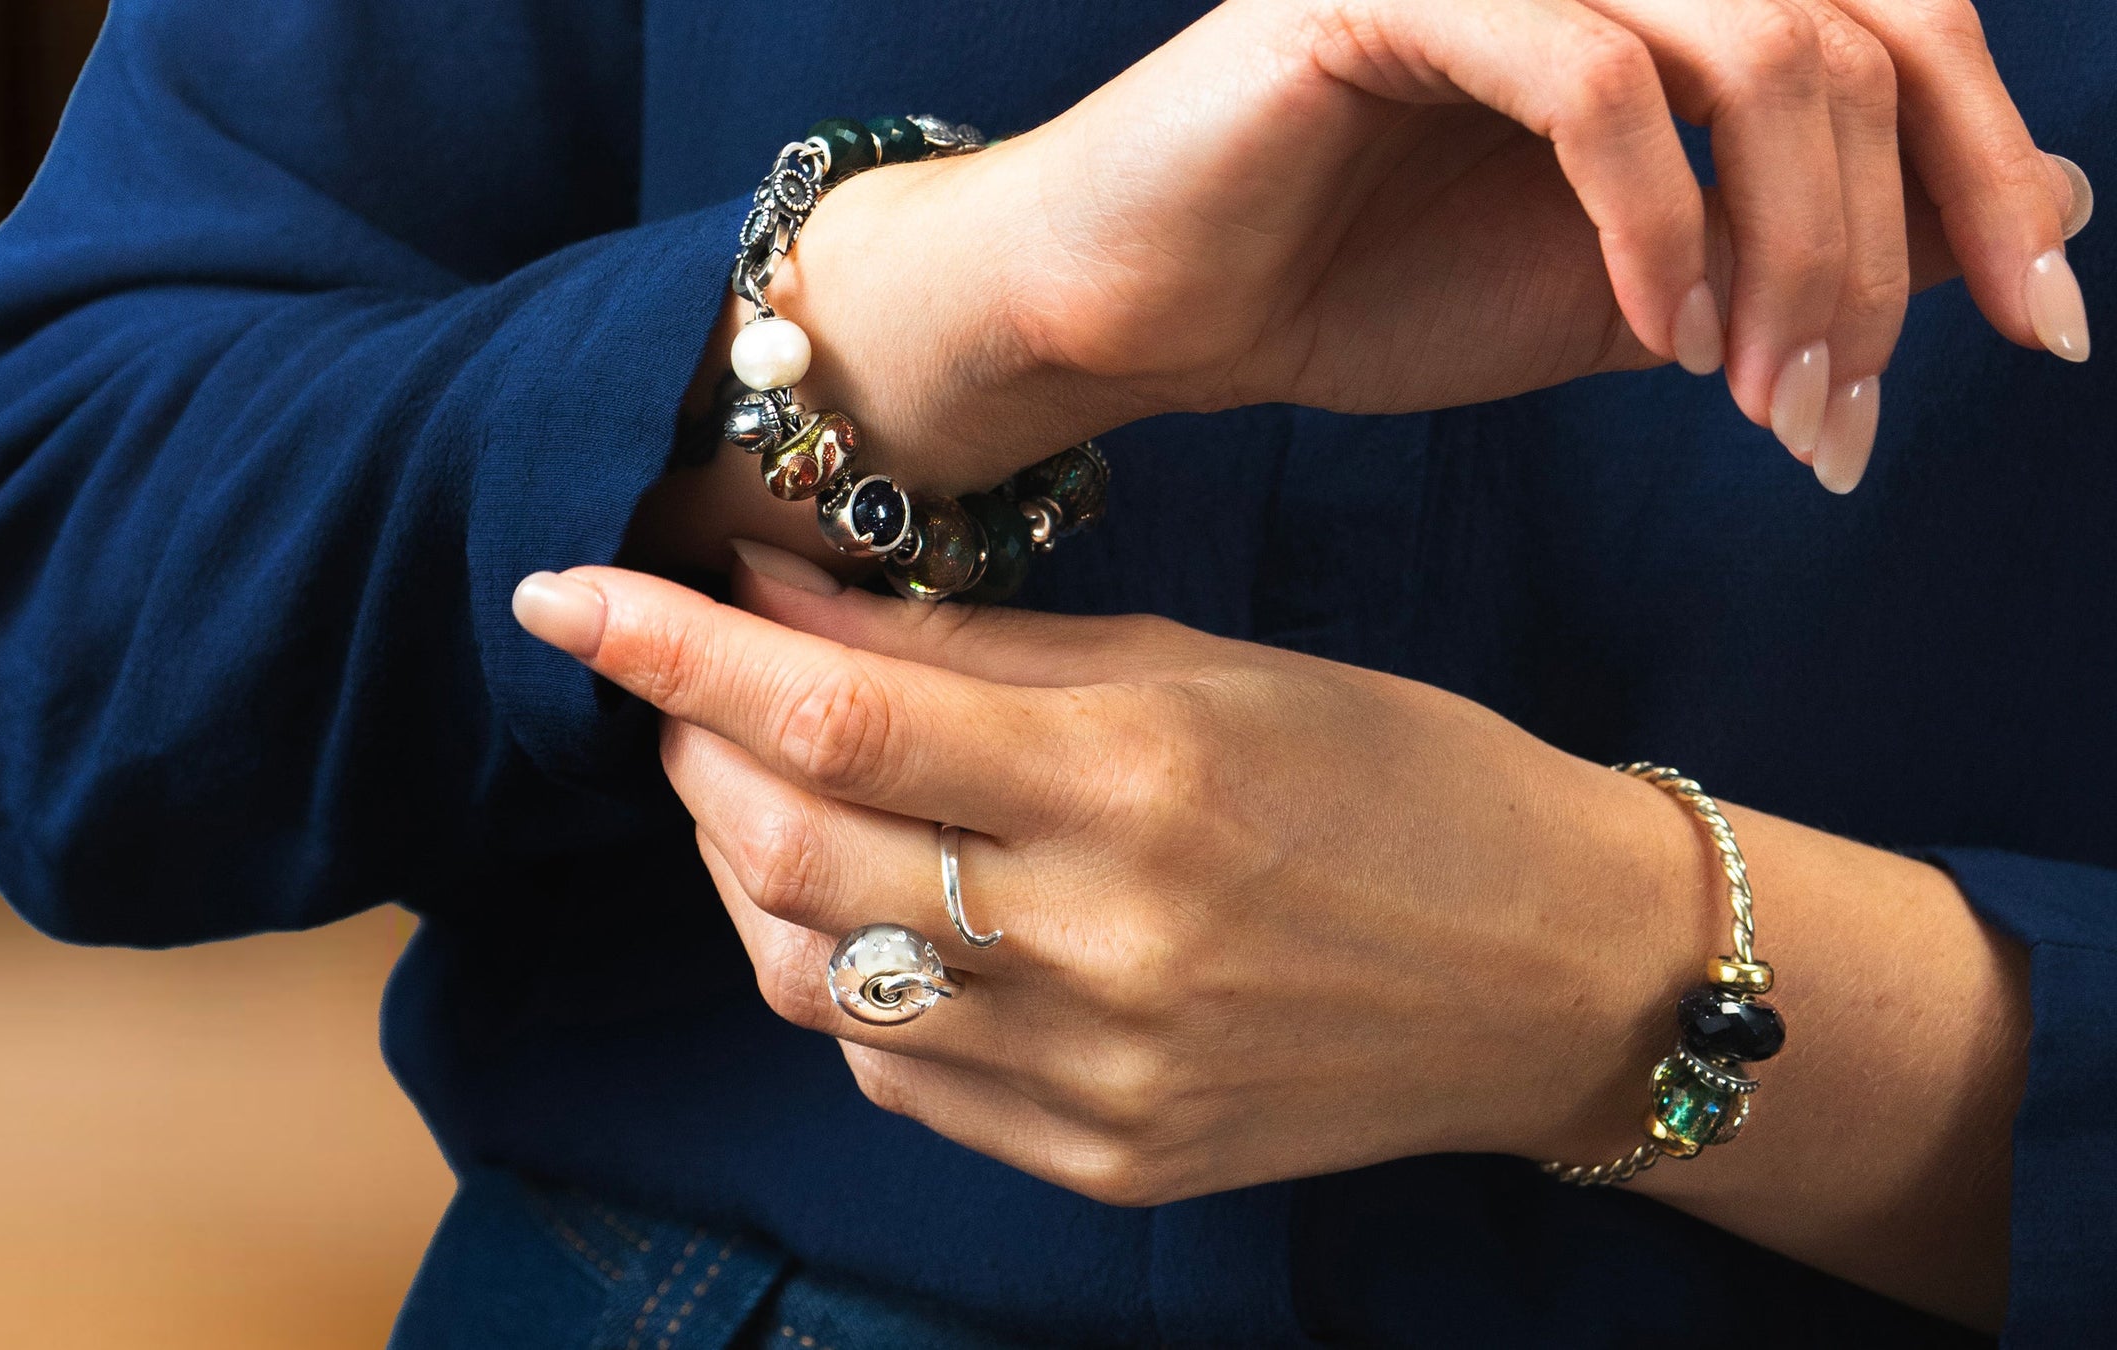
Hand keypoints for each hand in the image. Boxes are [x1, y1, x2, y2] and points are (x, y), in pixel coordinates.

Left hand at [510, 550, 1713, 1202]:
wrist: (1554, 977)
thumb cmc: (1398, 777)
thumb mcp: (1205, 667)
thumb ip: (981, 648)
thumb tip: (781, 603)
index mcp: (1141, 780)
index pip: (835, 713)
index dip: (671, 653)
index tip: (562, 594)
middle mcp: (1105, 942)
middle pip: (790, 852)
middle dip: (693, 753)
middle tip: (689, 692)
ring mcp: (1097, 1077)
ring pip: (810, 981)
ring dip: (745, 872)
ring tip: (770, 793)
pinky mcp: (1101, 1163)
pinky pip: (896, 1075)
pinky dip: (845, 979)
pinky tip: (879, 911)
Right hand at [721, 0, 2087, 506]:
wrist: (1143, 316)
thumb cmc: (1360, 289)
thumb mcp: (1647, 292)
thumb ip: (1824, 240)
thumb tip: (2057, 204)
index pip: (1904, 20)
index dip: (1996, 167)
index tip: (2048, 330)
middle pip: (1864, 26)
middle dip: (1903, 238)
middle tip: (1852, 413)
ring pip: (1756, 40)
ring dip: (1795, 250)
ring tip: (1764, 402)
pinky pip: (1593, 80)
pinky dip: (1658, 225)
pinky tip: (1658, 339)